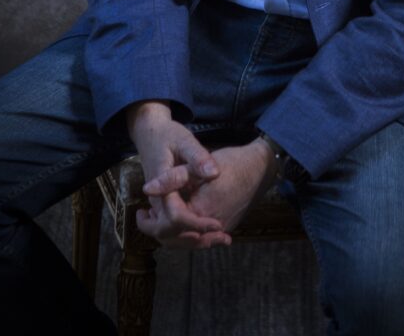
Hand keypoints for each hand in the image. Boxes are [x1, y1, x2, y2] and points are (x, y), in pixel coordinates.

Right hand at [126, 100, 229, 248]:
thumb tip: (214, 173)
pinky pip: (170, 229)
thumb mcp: (184, 141)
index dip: (198, 224)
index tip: (220, 224)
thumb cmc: (168, 135)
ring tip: (221, 238)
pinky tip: (209, 231)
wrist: (149, 134)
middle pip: (169, 234)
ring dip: (193, 241)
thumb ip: (198, 158)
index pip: (176, 217)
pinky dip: (187, 235)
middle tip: (224, 237)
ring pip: (169, 236)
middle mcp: (155, 201)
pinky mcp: (160, 206)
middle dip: (197, 239)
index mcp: (160, 186)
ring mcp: (156, 206)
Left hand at [143, 137, 276, 239]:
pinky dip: (186, 232)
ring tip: (158, 217)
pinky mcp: (226, 228)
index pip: (168, 225)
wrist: (261, 167)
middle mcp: (211, 227)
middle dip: (157, 229)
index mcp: (201, 212)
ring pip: (187, 241)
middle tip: (145, 217)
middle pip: (175, 240)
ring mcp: (221, 230)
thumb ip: (172, 178)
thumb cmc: (231, 162)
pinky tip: (179, 220)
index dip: (153, 218)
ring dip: (170, 232)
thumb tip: (147, 189)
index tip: (142, 209)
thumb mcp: (197, 164)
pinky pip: (200, 238)